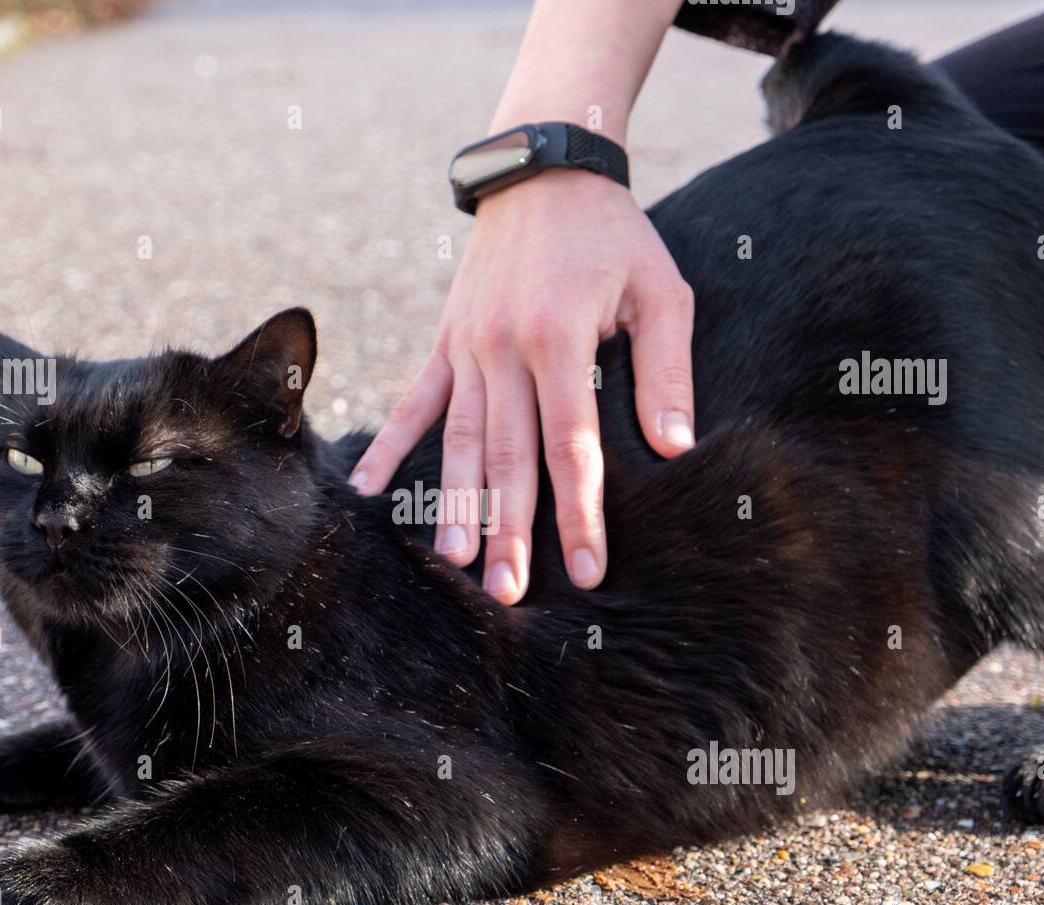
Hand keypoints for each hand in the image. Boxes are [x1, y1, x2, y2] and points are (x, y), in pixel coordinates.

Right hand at [349, 168, 694, 603]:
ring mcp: (467, 346)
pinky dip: (388, 446)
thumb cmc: (614, 237)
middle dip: (508, 528)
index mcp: (560, 335)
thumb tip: (672, 448)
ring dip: (454, 502)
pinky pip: (413, 402)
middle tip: (508, 592)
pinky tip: (370, 493)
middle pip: (506, 454)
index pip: (570, 443)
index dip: (578, 511)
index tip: (585, 569)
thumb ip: (664, 371)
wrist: (544, 172)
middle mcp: (504, 347)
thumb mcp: (660, 291)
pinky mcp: (445, 342)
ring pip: (459, 438)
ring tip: (453, 560)